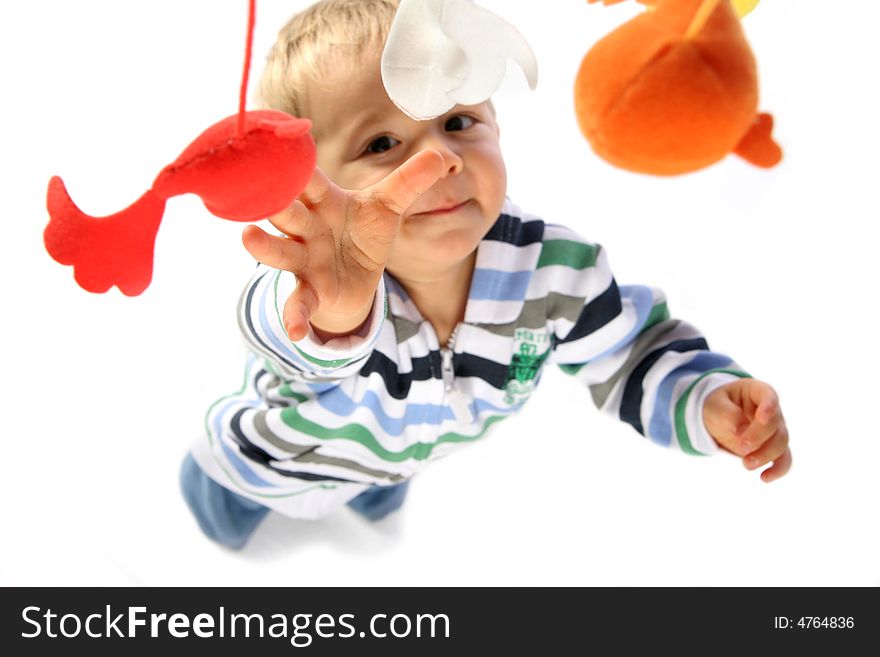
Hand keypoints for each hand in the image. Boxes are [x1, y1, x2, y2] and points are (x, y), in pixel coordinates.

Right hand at [242, 149, 444, 340]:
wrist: (358, 277)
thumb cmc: (364, 232)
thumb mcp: (389, 207)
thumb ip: (409, 183)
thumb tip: (442, 156)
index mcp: (325, 201)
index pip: (310, 181)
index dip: (296, 168)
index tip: (278, 148)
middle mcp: (308, 227)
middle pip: (288, 213)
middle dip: (276, 204)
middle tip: (261, 191)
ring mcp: (305, 259)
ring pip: (282, 251)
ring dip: (266, 247)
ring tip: (248, 238)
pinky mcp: (311, 290)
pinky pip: (299, 303)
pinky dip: (294, 317)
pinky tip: (295, 332)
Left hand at [703, 379, 791, 482]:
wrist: (718, 418)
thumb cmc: (718, 406)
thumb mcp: (715, 406)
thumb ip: (728, 415)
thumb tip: (741, 431)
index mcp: (757, 392)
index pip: (769, 395)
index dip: (769, 406)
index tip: (762, 418)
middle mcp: (771, 411)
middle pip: (774, 425)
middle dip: (759, 437)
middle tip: (741, 446)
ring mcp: (775, 430)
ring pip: (781, 444)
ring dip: (766, 455)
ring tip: (747, 464)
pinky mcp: (773, 448)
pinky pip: (783, 460)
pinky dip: (778, 470)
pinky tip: (765, 478)